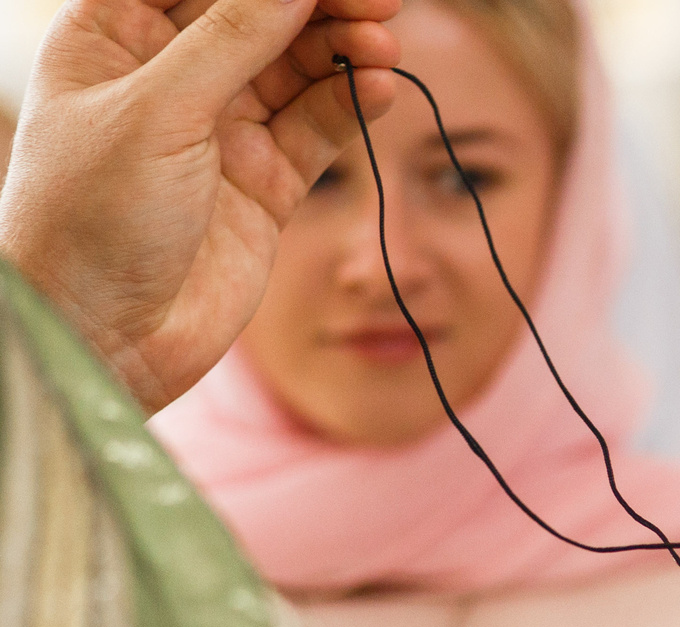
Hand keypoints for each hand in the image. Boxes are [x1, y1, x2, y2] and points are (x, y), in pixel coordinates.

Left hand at [0, 0, 403, 409]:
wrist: (105, 337)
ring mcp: (220, 128)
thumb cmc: (91, 219)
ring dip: (342, 50)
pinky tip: (377, 87)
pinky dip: (350, 103)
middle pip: (257, 13)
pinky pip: (317, 127)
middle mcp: (168, 75)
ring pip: (296, 66)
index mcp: (112, 36)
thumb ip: (232, 39)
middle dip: (317, 4)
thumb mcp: (158, 112)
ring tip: (383, 47)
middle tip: (378, 5)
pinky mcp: (264, 181)